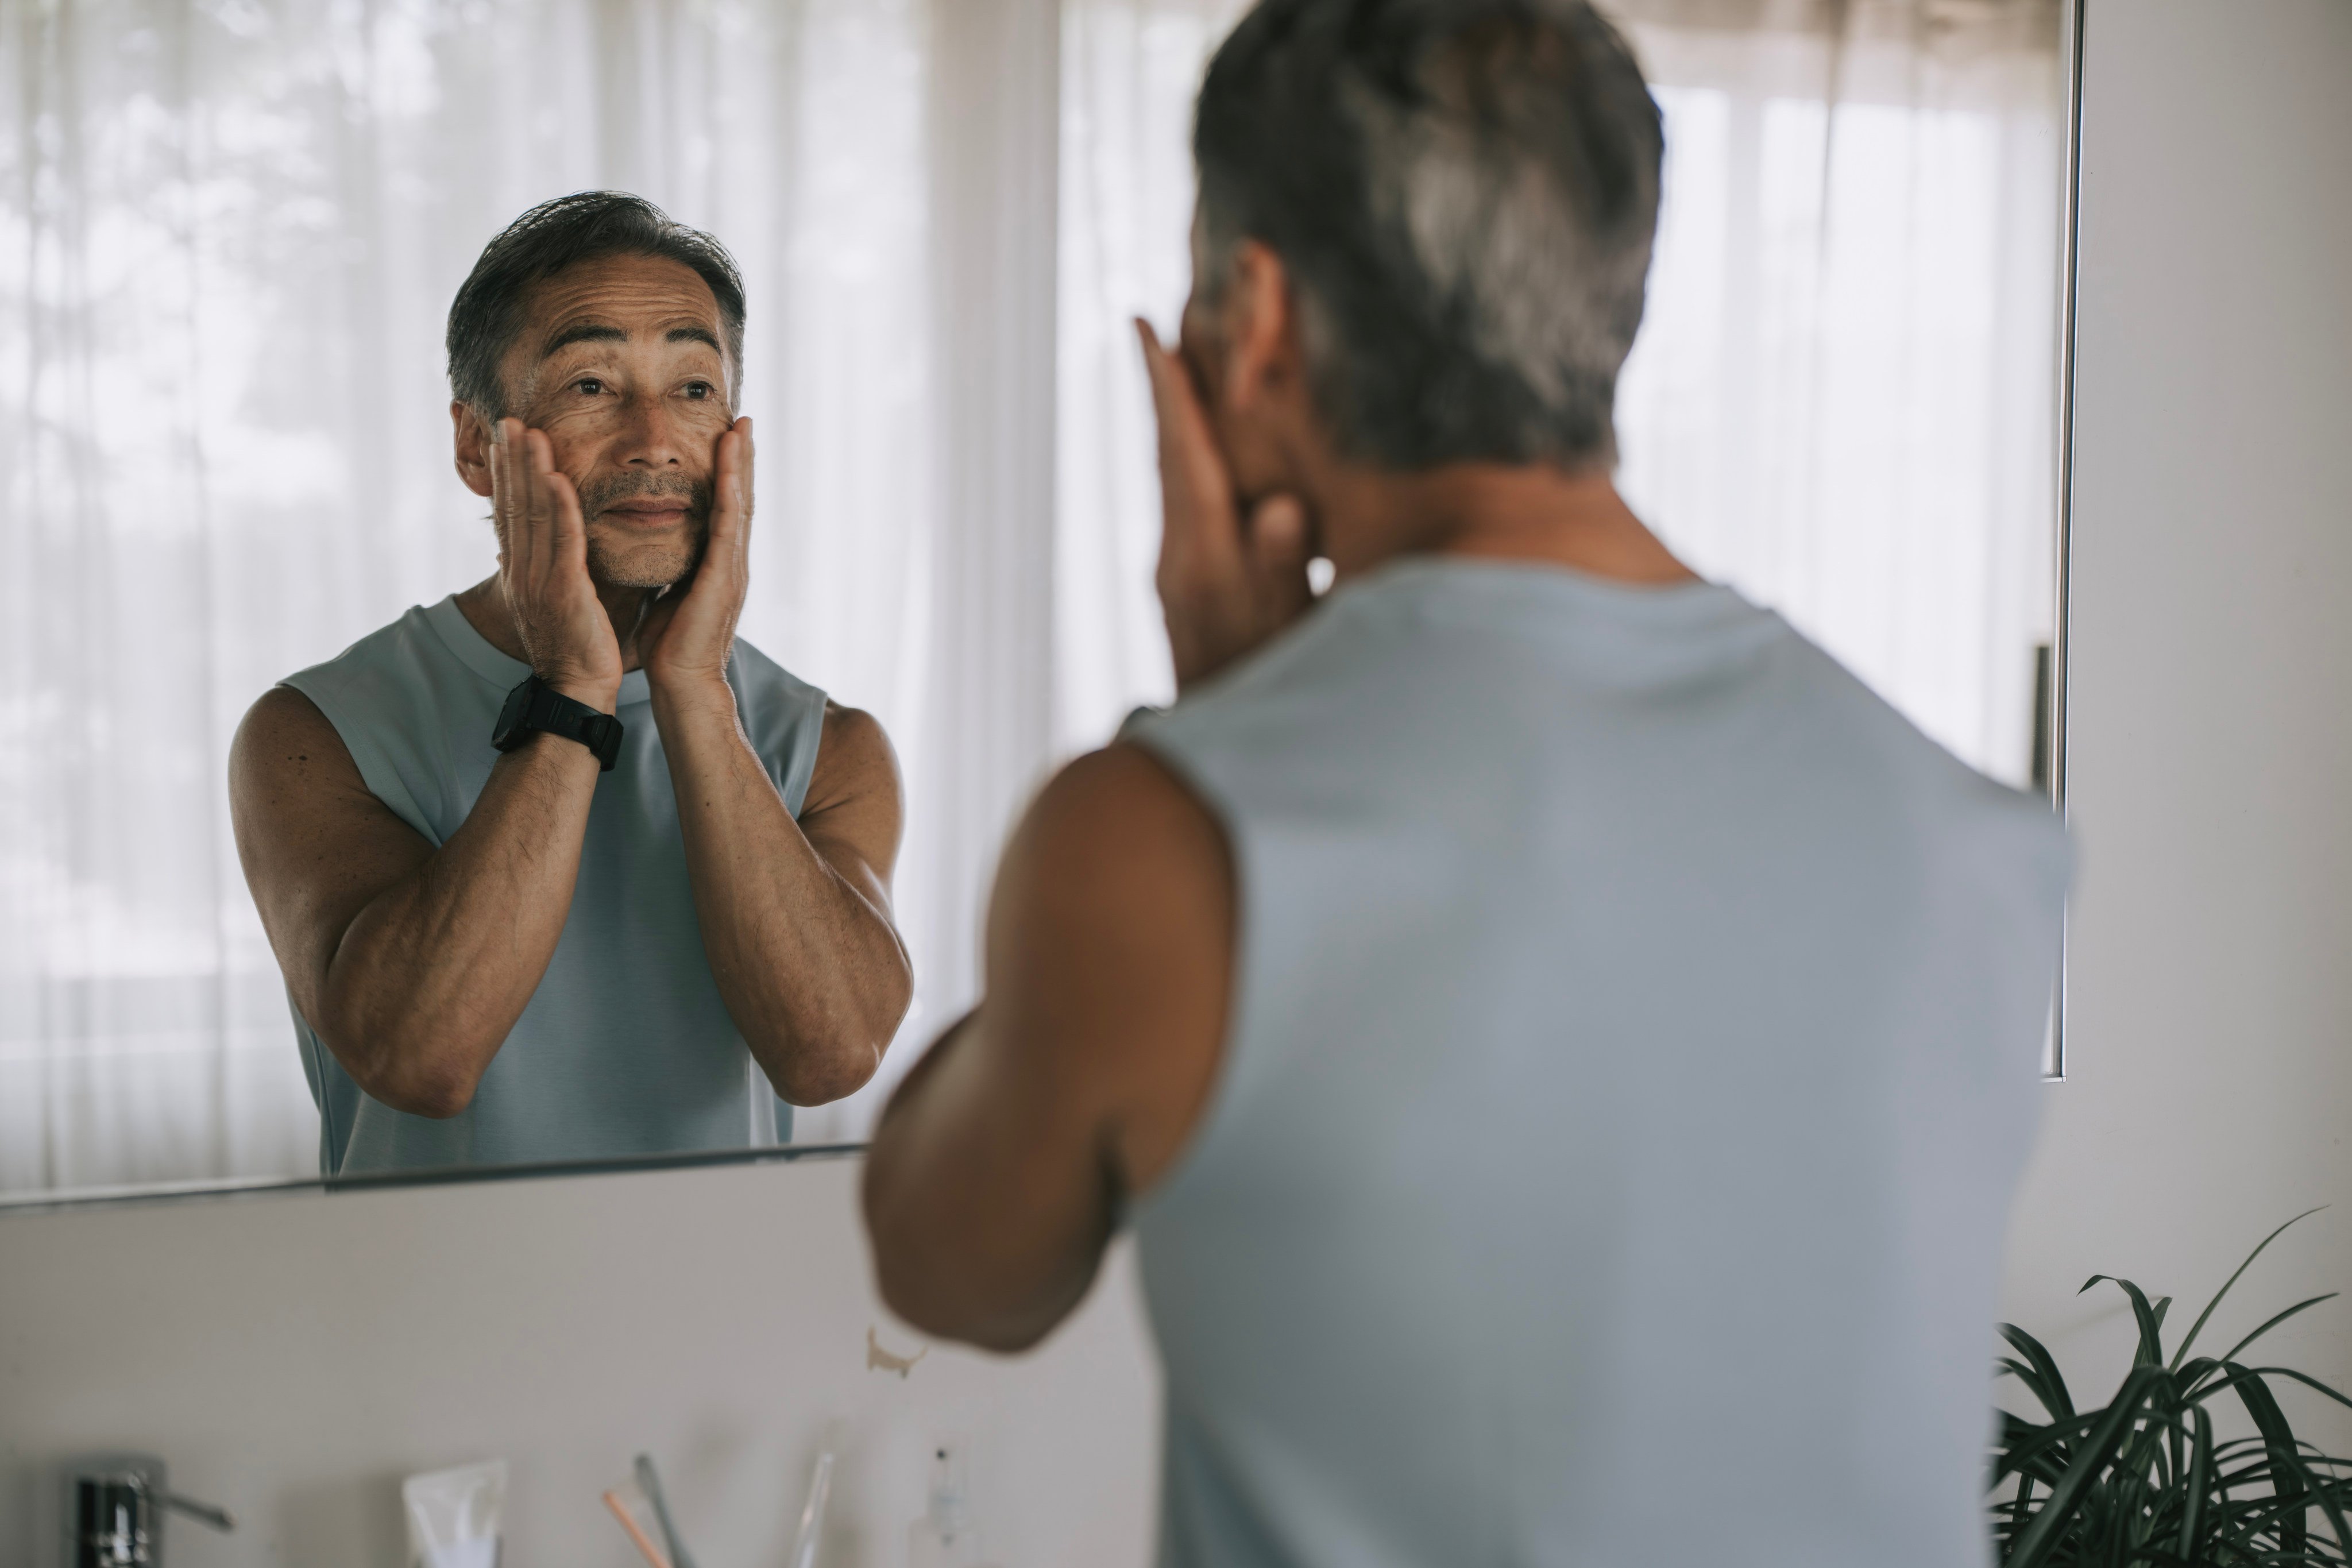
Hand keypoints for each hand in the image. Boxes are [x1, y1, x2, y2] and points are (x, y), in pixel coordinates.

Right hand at [493, 419, 621, 708]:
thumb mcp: (562, 597)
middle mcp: (523, 572)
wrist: (581, 689)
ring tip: (529, 433)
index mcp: (522, 573)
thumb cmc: (580, 644)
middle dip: (511, 462)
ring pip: (533, 516)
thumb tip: (562, 539)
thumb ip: (559, 565)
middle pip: (514, 506)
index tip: (506, 438)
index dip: (507, 475)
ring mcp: (539, 582)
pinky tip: (558, 478)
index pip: (511, 514)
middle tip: (507, 420)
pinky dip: (559, 509)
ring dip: (531, 472)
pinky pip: (561, 543)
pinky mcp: (563, 592)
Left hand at [640, 416, 752, 704]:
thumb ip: (672, 569)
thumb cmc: (671, 646)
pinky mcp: (724, 577)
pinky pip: (727, 525)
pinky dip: (731, 492)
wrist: (682, 683)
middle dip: (743, 458)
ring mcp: (733, 568)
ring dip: (742, 465)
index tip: (726, 439)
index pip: (725, 509)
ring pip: (740, 505)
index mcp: (718, 564)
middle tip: (742, 419)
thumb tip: (660, 550)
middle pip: (740, 498)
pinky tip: (729, 465)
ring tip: (741, 428)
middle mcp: (732, 561)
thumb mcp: (669, 594)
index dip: (728, 473)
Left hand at [1137, 320, 1311, 691]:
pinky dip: (1183, 449)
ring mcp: (1175, 568)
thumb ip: (1281, 570)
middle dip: (1163, 383)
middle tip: (1156, 313)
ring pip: (1169, 471)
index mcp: (1203, 562)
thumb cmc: (1273, 693)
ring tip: (1171, 350)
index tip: (1147, 331)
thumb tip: (1277, 508)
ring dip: (1170, 411)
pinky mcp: (1183, 578)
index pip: (1185, 461)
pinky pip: (1181, 494)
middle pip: (1167, 452)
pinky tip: (1190, 431)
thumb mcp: (1291, 636)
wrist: (1222, 749)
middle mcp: (1177, 556)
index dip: (1170, 394)